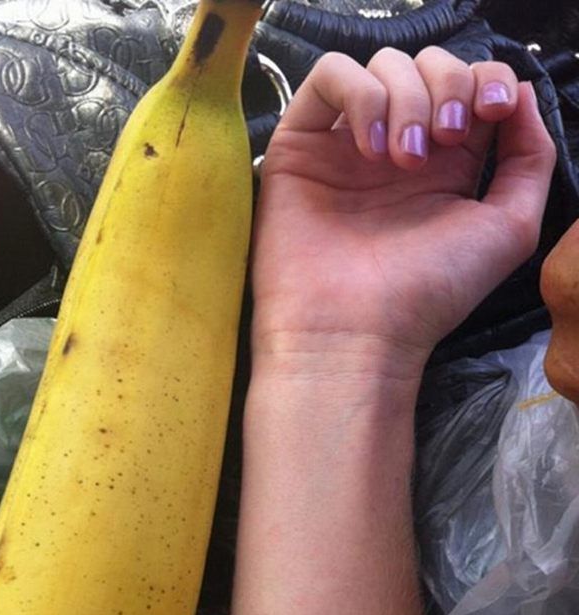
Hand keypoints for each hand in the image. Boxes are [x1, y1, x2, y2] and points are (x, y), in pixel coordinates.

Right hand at [251, 47, 555, 382]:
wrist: (356, 331)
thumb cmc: (429, 292)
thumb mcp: (509, 229)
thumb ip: (530, 158)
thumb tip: (520, 94)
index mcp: (446, 165)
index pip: (470, 85)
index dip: (488, 80)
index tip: (493, 113)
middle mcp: (396, 148)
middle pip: (428, 66)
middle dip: (448, 87)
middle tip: (445, 141)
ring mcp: (347, 145)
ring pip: (381, 65)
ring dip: (406, 98)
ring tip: (403, 159)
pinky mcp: (302, 144)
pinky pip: (328, 76)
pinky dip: (360, 95)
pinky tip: (370, 147)